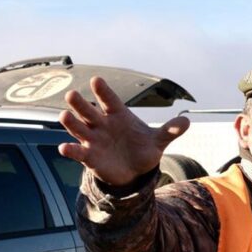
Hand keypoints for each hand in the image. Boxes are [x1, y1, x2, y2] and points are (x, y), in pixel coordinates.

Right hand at [57, 77, 188, 186]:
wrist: (134, 171)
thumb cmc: (142, 148)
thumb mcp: (158, 140)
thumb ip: (170, 130)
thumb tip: (187, 121)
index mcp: (118, 115)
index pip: (109, 100)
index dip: (103, 91)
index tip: (96, 80)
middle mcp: (102, 124)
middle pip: (88, 110)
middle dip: (79, 103)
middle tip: (71, 95)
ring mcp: (93, 139)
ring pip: (78, 128)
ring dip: (71, 122)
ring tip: (64, 116)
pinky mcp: (89, 156)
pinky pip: (78, 151)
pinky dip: (70, 150)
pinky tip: (65, 148)